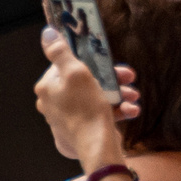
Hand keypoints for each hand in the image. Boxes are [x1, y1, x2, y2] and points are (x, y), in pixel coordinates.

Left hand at [33, 29, 140, 170]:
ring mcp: (66, 117)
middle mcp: (52, 102)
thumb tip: (47, 33)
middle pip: (85, 81)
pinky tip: (130, 111)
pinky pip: (99, 113)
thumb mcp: (75, 73)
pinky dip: (116, 110)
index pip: (66, 65)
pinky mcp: (80, 129)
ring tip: (133, 96)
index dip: (90, 62)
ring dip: (119, 94)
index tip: (109, 63)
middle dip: (111, 79)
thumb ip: (60, 52)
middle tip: (128, 77)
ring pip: (96, 97)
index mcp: (47, 88)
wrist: (96, 147)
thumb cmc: (85, 109)